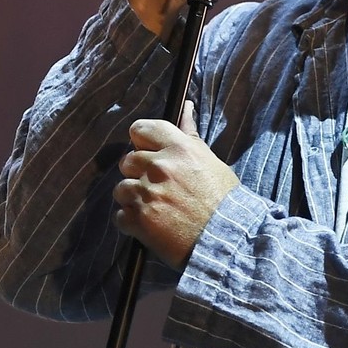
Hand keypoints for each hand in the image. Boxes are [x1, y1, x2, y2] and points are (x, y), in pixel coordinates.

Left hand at [114, 102, 239, 267]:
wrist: (227, 240)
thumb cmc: (224, 201)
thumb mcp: (210, 161)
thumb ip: (189, 135)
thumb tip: (185, 107)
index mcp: (178, 148)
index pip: (140, 129)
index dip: (141, 141)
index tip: (147, 152)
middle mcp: (159, 167)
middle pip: (127, 161)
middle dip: (138, 173)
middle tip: (157, 187)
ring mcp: (146, 194)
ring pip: (120, 189)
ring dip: (133, 199)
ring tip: (156, 209)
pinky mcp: (138, 220)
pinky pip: (120, 216)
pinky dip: (132, 223)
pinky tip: (152, 226)